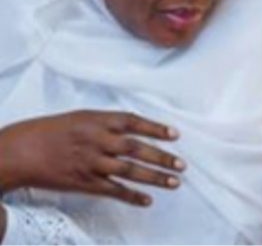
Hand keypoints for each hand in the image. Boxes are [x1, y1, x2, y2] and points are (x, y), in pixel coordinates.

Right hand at [0, 110, 184, 205]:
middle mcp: (97, 140)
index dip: (155, 128)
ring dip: (153, 177)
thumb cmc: (53, 130)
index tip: (175, 135)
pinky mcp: (84, 182)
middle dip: (161, 156)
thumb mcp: (82, 116)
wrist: (23, 150)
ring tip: (174, 182)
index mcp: (97, 120)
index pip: (133, 122)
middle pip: (135, 148)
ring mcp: (91, 163)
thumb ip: (108, 122)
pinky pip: (112, 190)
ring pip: (128, 171)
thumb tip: (136, 127)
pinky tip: (147, 200)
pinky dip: (130, 196)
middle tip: (182, 165)